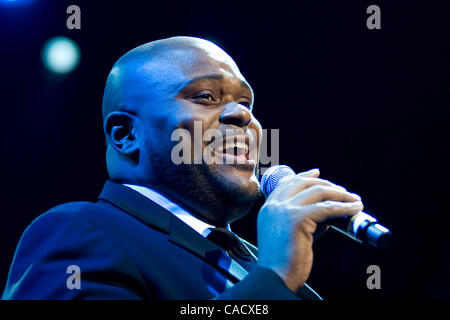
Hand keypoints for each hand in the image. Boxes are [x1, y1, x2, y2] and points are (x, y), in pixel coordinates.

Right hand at [256, 168, 362, 292]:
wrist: (275, 276)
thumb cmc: (282, 261)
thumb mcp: (289, 234)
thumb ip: (304, 221)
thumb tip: (327, 215)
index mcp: (268, 208)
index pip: (287, 183)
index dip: (304, 175)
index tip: (318, 172)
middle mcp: (274, 206)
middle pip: (304, 183)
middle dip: (327, 184)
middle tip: (344, 191)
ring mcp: (284, 210)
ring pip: (318, 192)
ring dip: (340, 195)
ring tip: (355, 201)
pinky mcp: (297, 218)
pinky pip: (326, 208)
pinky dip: (343, 207)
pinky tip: (353, 209)